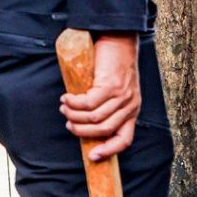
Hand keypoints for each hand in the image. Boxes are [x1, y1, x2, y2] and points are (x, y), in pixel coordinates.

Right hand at [60, 33, 140, 159]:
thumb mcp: (115, 90)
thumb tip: (83, 124)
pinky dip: (74, 103)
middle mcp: (130, 105)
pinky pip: (88, 103)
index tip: (92, 156)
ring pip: (94, 118)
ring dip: (74, 115)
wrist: (119, 39)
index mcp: (132, 110)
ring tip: (65, 106)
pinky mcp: (111, 85)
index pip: (125, 140)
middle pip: (103, 131)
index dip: (109, 151)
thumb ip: (105, 107)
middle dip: (81, 130)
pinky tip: (67, 97)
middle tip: (68, 121)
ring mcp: (122, 95)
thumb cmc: (112, 65)